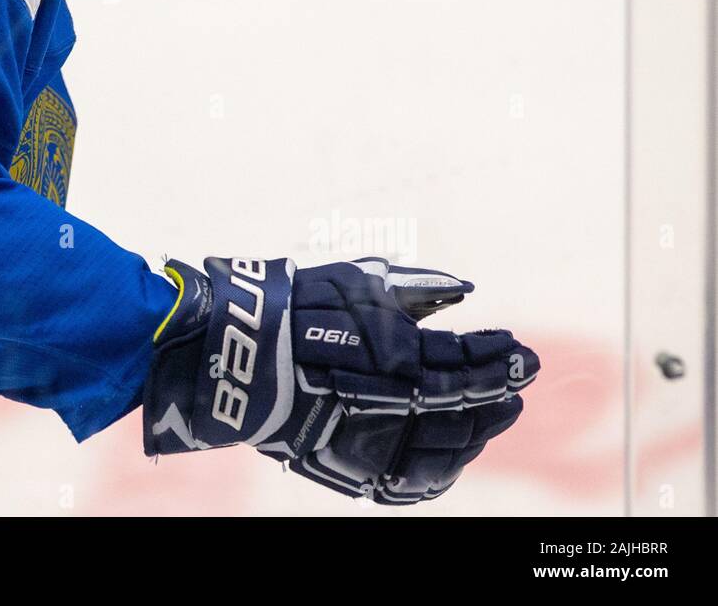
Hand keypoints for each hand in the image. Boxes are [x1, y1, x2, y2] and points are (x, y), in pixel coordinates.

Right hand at [142, 255, 537, 504]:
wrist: (240, 355)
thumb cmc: (300, 308)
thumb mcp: (359, 283)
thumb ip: (415, 288)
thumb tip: (463, 290)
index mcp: (400, 355)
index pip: (467, 362)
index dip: (499, 358)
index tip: (522, 352)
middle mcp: (394, 403)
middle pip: (465, 407)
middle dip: (498, 392)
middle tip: (519, 380)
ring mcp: (374, 440)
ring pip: (446, 447)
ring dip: (479, 430)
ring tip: (499, 412)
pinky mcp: (353, 467)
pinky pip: (413, 479)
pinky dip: (442, 466)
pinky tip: (456, 451)